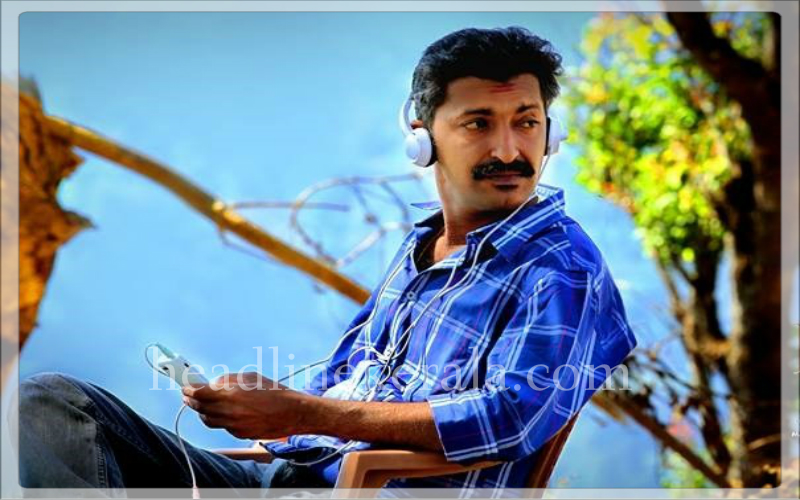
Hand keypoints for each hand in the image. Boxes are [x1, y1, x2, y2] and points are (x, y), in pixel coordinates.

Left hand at [181, 372, 311, 438]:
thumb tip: (214, 384)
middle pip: (200, 408)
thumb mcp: (250, 378)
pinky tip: (224, 412)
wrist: (292, 413)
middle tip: (188, 395)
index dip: (189, 389)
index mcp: (231, 394)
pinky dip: (219, 418)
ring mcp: (233, 425)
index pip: (200, 393)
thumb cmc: (274, 392)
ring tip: (202, 405)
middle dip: (191, 400)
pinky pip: (222, 426)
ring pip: (208, 420)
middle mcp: (229, 412)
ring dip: (202, 411)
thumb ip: (229, 380)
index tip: (185, 387)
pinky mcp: (238, 434)